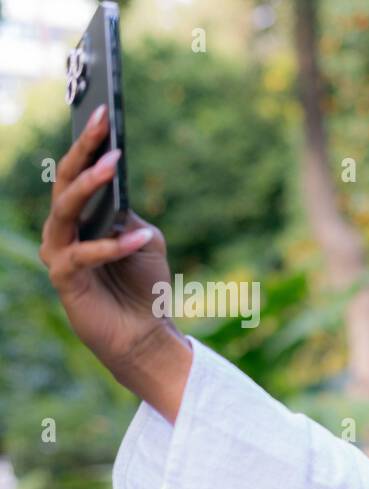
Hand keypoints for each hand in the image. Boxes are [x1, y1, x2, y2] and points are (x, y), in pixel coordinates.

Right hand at [38, 103, 191, 421]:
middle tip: (102, 128)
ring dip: (88, 188)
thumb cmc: (144, 285)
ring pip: (63, 212)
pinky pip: (84, 255)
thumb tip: (117, 196)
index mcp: (81, 217)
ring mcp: (60, 254)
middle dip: (82, 152)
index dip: (88, 142)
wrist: (145, 332)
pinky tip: (140, 238)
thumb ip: (129, 215)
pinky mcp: (66, 281)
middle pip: (64, 184)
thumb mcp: (145, 241)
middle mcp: (63, 231)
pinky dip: (114, 245)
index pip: (78, 172)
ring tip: (111, 167)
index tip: (104, 113)